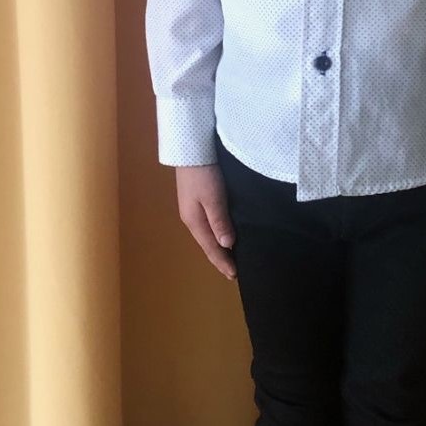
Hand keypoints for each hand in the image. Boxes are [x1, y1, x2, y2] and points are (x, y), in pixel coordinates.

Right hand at [175, 164, 236, 278]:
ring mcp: (192, 210)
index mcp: (194, 221)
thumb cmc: (204, 174)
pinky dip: (216, 236)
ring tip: (230, 259)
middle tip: (233, 273)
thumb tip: (227, 246)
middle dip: (219, 259)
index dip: (222, 263)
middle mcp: (191, 219)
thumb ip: (220, 221)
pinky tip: (223, 237)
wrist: (191, 149)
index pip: (211, 248)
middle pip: (207, 245)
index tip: (235, 276)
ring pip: (207, 236)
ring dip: (218, 249)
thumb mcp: (213, 198)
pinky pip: (208, 226)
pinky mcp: (197, 201)